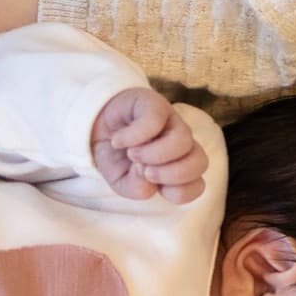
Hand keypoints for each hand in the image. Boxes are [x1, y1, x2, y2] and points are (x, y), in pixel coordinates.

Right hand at [91, 88, 208, 202]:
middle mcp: (181, 144)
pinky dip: (133, 136)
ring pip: (183, 140)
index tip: (153, 187)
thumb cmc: (116, 156)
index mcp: (178, 167)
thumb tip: (146, 181)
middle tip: (144, 171)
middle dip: (171, 175)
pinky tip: (119, 140)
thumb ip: (135, 188)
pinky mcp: (154, 103)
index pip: (198, 185)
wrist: (95, 126)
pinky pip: (155, 120)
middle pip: (200, 162)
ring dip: (153, 154)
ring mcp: (171, 121)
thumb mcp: (120, 181)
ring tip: (131, 154)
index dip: (177, 192)